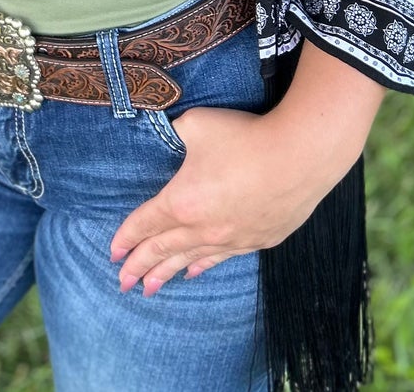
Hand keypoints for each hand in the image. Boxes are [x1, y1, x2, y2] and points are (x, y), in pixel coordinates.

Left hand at [107, 106, 349, 297]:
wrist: (300, 155)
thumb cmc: (244, 137)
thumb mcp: (195, 124)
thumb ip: (173, 131)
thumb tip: (166, 132)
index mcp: (182, 201)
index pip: (145, 224)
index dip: (126, 238)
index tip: (112, 253)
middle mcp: (204, 228)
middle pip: (163, 251)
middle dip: (139, 267)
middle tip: (123, 283)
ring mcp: (232, 238)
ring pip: (191, 260)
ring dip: (167, 274)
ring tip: (150, 288)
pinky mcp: (258, 239)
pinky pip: (220, 259)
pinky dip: (201, 266)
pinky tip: (193, 273)